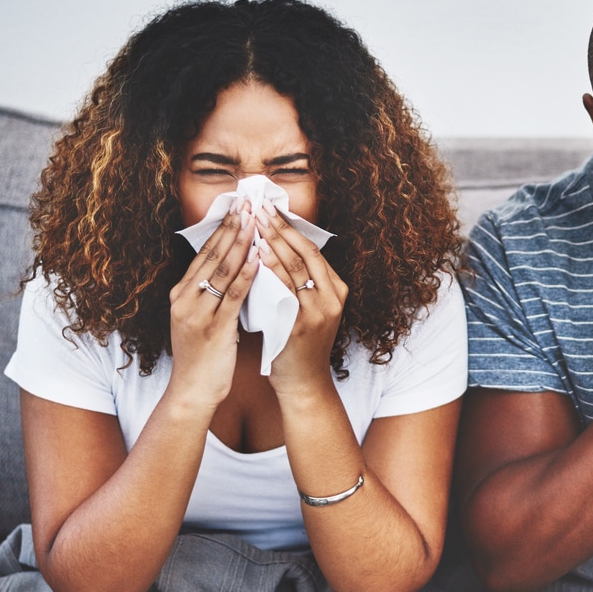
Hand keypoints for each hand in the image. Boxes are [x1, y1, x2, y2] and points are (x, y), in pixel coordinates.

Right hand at [167, 204, 259, 408]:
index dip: (221, 228)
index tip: (237, 207)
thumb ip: (212, 294)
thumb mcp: (202, 318)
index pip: (203, 253)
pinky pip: (232, 295)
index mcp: (181, 293)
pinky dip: (246, 274)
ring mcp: (197, 313)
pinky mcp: (213, 328)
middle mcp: (185, 298)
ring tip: (255, 221)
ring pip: (221, 271)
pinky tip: (258, 258)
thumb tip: (234, 267)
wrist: (192, 391)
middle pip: (211, 255)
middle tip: (247, 203)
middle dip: (231, 227)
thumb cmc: (203, 356)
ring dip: (240, 244)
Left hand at [251, 199, 348, 387]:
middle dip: (281, 228)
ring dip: (274, 242)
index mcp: (336, 291)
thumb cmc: (300, 346)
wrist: (304, 384)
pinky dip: (271, 268)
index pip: (313, 250)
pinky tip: (257, 254)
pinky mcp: (302, 324)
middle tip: (260, 207)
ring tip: (255, 222)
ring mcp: (318, 311)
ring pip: (296, 268)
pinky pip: (285, 289)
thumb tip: (277, 250)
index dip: (291, 228)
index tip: (271, 210)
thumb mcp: (310, 310)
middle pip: (306, 254)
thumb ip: (302, 284)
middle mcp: (332, 298)